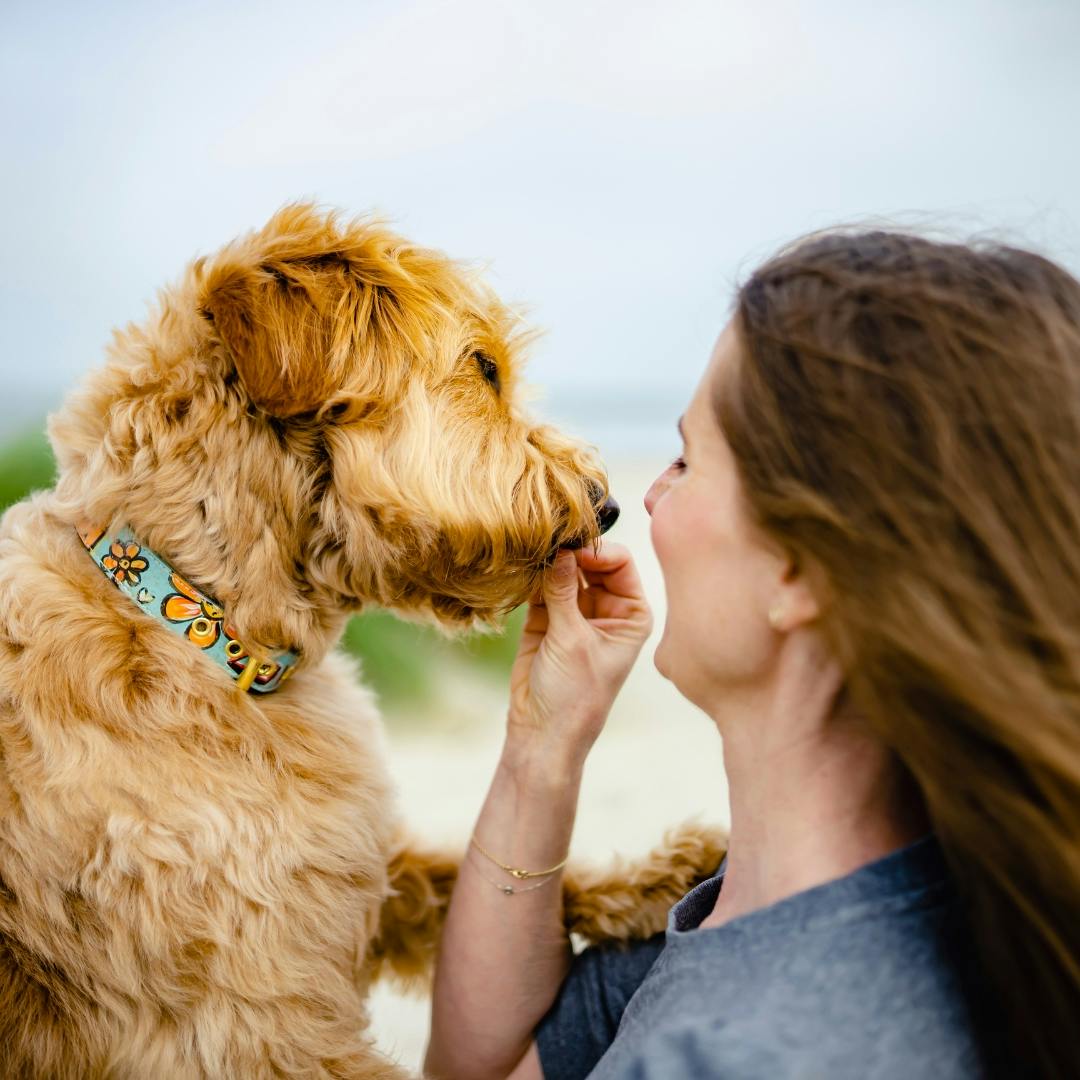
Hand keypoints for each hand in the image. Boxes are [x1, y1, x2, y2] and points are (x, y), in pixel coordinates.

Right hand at [505, 542, 653, 769]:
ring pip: (564, 572)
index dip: (597, 551)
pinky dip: (530, 576)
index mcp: (631, 614)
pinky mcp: (546, 617)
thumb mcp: (572, 639)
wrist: (542, 731)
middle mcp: (607, 608)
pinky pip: (540, 586)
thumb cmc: (575, 694)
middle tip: (546, 542)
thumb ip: (564, 591)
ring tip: (530, 551)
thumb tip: (560, 547)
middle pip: (591, 562)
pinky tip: (520, 567)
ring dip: (548, 562)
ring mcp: (576, 611)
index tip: (571, 548)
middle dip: (569, 552)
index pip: (620, 563)